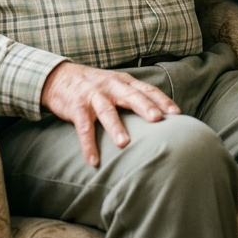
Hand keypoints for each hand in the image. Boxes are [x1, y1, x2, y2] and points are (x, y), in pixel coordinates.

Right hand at [40, 62, 180, 165]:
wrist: (60, 76)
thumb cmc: (95, 85)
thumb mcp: (116, 84)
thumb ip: (134, 95)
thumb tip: (161, 115)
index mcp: (124, 82)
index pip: (147, 89)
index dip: (162, 100)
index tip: (177, 114)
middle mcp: (111, 87)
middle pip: (130, 96)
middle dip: (144, 107)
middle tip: (157, 119)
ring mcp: (93, 96)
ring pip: (107, 111)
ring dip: (115, 127)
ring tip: (124, 144)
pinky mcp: (76, 107)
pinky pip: (83, 127)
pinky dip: (88, 144)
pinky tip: (93, 161)